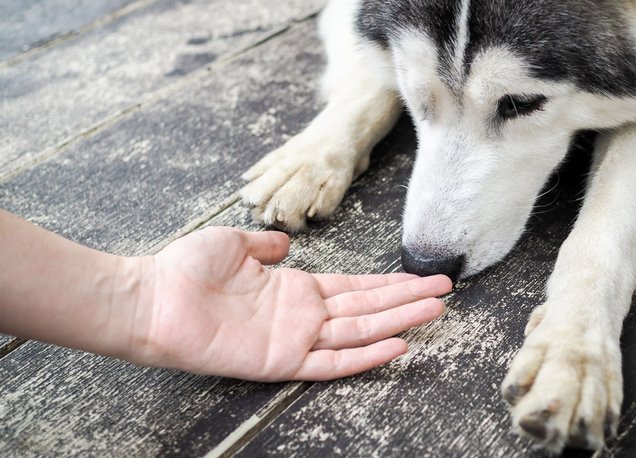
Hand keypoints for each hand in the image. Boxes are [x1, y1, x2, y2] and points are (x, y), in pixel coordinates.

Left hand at [129, 227, 451, 381]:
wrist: (152, 297)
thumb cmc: (186, 270)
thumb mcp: (234, 243)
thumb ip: (265, 244)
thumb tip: (285, 241)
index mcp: (295, 289)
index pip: (354, 289)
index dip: (388, 284)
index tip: (419, 277)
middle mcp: (303, 315)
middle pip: (367, 308)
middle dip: (406, 300)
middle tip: (444, 292)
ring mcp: (295, 339)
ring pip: (359, 331)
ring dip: (398, 321)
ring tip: (434, 311)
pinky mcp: (281, 360)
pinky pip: (331, 361)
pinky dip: (364, 357)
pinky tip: (396, 347)